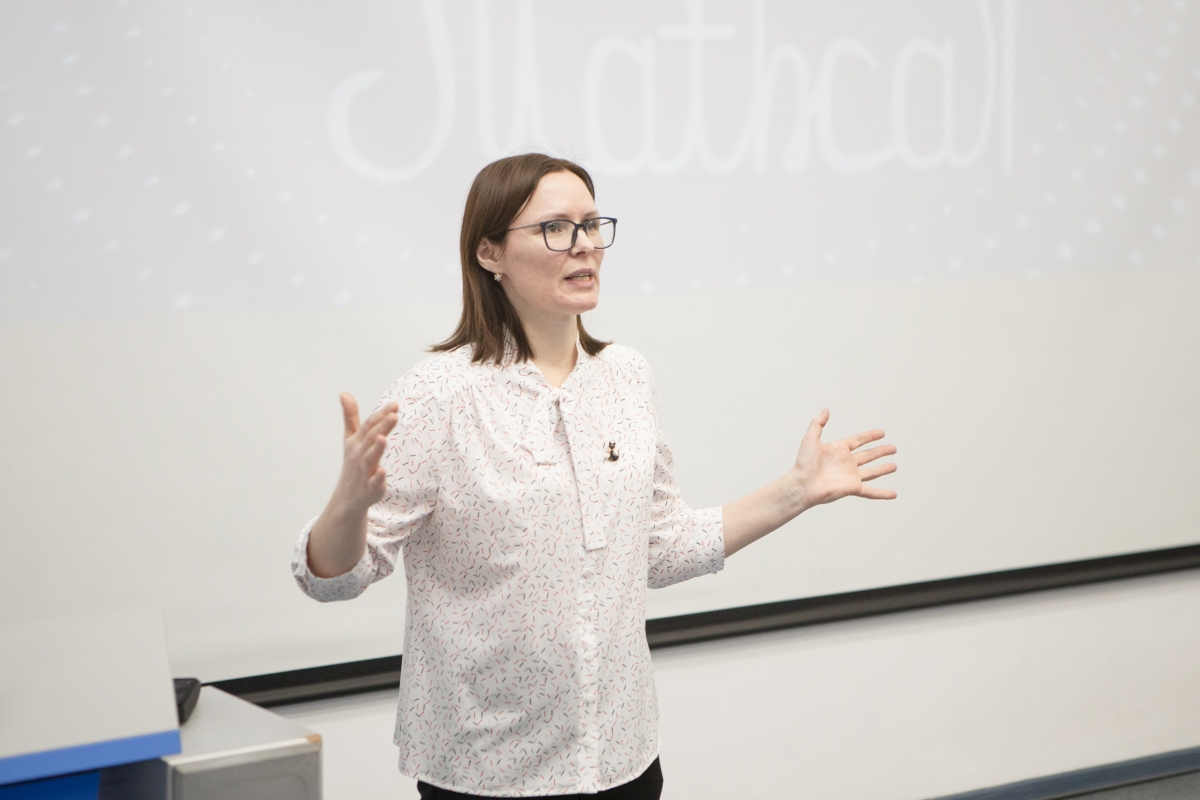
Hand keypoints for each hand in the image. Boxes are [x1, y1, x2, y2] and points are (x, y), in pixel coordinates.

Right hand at [332, 393, 398, 514]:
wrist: (347, 496)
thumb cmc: (353, 463)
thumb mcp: (350, 439)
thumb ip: (350, 417)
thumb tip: (344, 393)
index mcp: (356, 442)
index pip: (369, 425)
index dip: (381, 415)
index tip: (395, 405)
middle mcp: (359, 455)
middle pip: (371, 438)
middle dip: (382, 426)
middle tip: (393, 414)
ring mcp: (365, 471)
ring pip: (370, 458)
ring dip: (377, 448)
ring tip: (383, 437)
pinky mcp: (371, 487)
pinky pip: (374, 482)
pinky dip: (378, 477)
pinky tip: (383, 471)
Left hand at [792, 409, 896, 508]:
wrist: (803, 484)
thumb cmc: (804, 463)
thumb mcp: (810, 439)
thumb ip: (818, 424)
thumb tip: (825, 410)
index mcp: (839, 450)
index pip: (859, 440)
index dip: (870, 436)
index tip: (882, 433)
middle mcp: (847, 463)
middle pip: (868, 455)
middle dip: (881, 451)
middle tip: (893, 448)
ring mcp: (851, 476)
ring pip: (872, 472)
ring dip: (883, 469)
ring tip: (894, 466)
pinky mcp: (853, 488)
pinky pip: (871, 492)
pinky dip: (883, 494)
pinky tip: (893, 494)